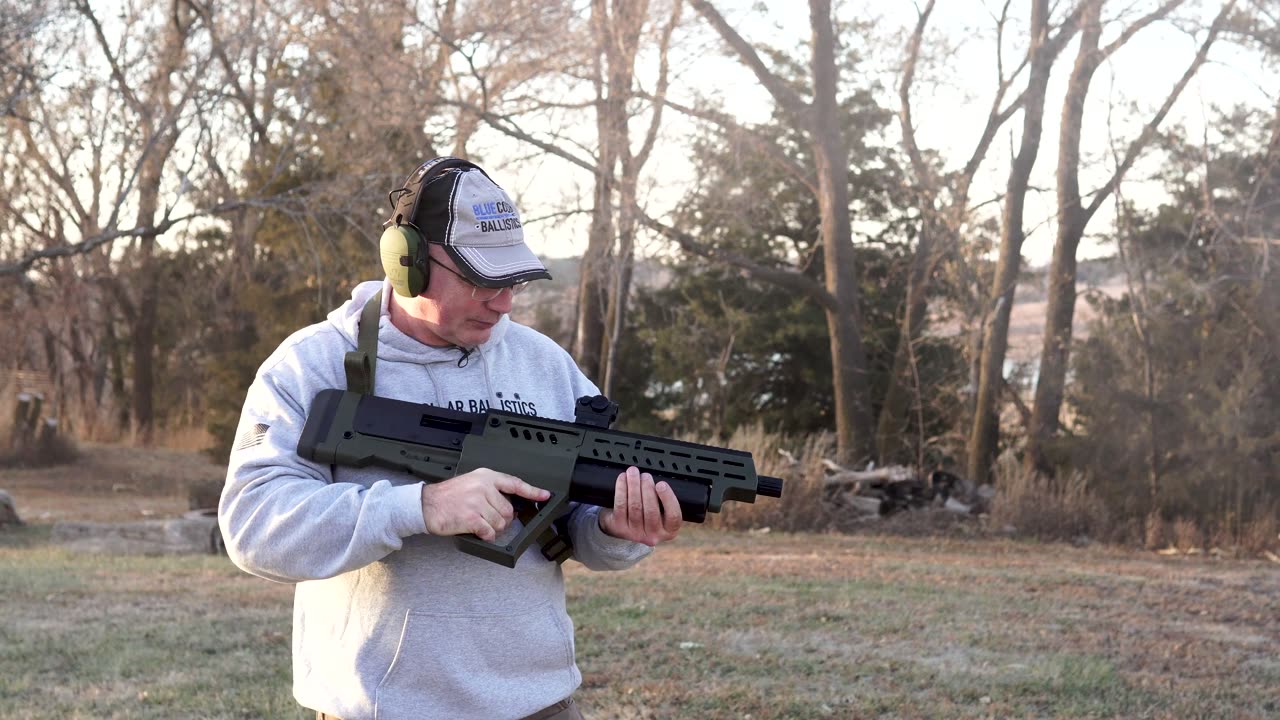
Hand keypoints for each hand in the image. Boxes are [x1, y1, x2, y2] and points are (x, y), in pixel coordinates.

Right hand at [420, 468, 549, 541]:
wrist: (426, 505)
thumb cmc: (448, 495)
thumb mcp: (471, 482)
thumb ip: (490, 489)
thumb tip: (509, 503)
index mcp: (486, 477)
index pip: (515, 483)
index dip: (532, 491)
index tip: (545, 495)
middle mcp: (483, 487)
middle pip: (508, 510)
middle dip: (502, 519)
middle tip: (487, 518)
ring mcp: (477, 502)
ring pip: (501, 523)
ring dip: (493, 528)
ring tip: (479, 523)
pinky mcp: (471, 518)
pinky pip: (490, 532)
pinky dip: (486, 536)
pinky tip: (478, 531)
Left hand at [597, 466, 682, 545]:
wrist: (625, 529)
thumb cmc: (648, 515)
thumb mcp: (663, 512)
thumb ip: (664, 500)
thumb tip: (657, 482)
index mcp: (669, 531)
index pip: (673, 516)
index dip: (668, 498)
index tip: (661, 484)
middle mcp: (653, 535)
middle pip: (651, 511)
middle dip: (647, 489)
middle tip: (645, 476)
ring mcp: (635, 533)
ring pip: (635, 507)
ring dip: (634, 486)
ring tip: (633, 473)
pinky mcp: (619, 527)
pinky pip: (621, 506)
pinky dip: (621, 489)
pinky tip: (623, 479)